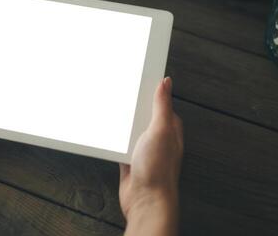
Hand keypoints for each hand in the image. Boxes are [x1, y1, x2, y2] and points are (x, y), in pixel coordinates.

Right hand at [119, 77, 182, 229]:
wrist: (145, 200)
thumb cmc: (158, 169)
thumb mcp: (160, 130)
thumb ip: (162, 106)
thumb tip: (166, 82)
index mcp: (169, 128)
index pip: (162, 103)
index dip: (152, 90)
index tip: (140, 77)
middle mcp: (158, 138)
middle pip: (143, 115)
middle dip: (133, 106)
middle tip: (121, 91)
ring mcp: (144, 149)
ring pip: (131, 129)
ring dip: (122, 123)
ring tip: (112, 110)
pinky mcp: (130, 160)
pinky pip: (121, 144)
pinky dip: (115, 139)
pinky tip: (108, 133)